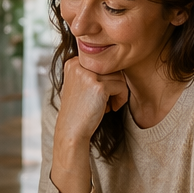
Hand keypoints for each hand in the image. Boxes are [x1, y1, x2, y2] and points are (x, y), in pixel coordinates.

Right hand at [50, 57, 127, 192]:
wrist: (72, 131)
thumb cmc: (79, 111)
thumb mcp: (80, 85)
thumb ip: (92, 71)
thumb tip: (118, 61)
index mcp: (73, 62)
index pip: (102, 62)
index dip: (107, 78)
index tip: (101, 94)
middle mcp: (78, 64)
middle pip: (111, 67)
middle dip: (114, 84)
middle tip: (108, 101)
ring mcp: (87, 74)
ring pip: (118, 76)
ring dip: (119, 92)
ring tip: (109, 105)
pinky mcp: (98, 86)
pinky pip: (121, 86)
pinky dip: (121, 99)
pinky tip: (111, 108)